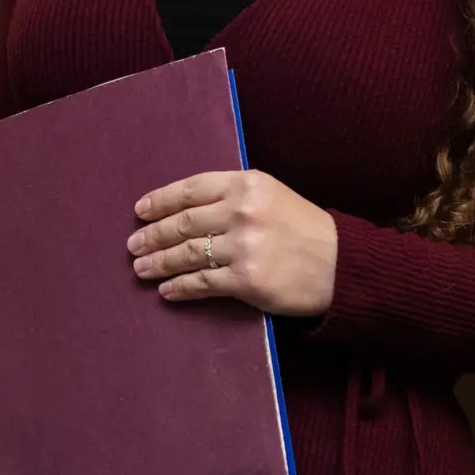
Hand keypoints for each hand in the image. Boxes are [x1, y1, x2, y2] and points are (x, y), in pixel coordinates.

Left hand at [128, 169, 338, 316]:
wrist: (341, 265)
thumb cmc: (303, 228)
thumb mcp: (271, 195)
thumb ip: (232, 195)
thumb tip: (183, 209)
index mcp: (246, 184)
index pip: (190, 189)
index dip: (159, 201)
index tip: (140, 211)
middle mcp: (242, 211)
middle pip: (183, 223)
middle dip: (152, 235)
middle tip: (133, 246)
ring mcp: (244, 247)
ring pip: (187, 254)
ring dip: (158, 262)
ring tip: (140, 269)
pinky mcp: (247, 280)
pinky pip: (202, 283)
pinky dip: (180, 287)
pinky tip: (167, 291)